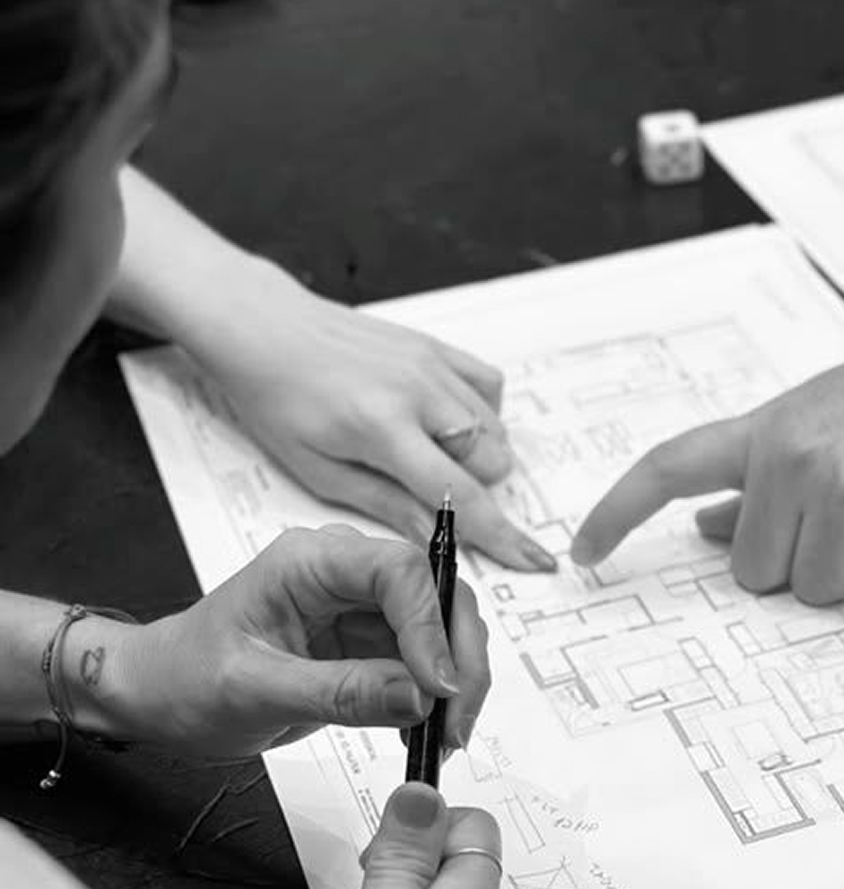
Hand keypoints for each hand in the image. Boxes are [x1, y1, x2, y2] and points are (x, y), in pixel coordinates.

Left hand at [117, 525, 489, 754]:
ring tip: (443, 735)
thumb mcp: (254, 691)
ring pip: (444, 629)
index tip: (438, 688)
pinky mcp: (373, 641)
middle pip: (438, 595)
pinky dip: (439, 698)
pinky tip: (425, 731)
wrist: (162, 695)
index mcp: (311, 560)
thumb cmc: (185, 679)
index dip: (431, 626)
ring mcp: (364, 607)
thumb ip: (340, 692)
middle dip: (460, 659)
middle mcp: (347, 572)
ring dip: (456, 681)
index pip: (400, 570)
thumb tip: (418, 696)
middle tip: (456, 722)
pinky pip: (426, 662)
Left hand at [187, 260, 555, 571]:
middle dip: (477, 489)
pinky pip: (491, 387)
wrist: (263, 327)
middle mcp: (420, 392)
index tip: (536, 560)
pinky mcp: (436, 346)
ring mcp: (433, 364)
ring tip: (427, 453)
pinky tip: (445, 422)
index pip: (464, 497)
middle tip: (429, 489)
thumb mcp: (320, 471)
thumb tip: (437, 539)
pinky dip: (482, 414)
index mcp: (385, 430)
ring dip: (478, 455)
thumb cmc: (278, 400)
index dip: (504, 537)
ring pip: (497, 429)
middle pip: (494, 463)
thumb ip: (387, 505)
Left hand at [572, 309, 843, 604]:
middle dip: (802, 563)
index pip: (670, 469)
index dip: (618, 513)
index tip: (585, 551)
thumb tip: (705, 530)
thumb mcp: (822, 423)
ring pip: (817, 591)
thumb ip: (761, 481)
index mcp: (767, 432)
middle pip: (755, 573)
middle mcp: (792, 457)